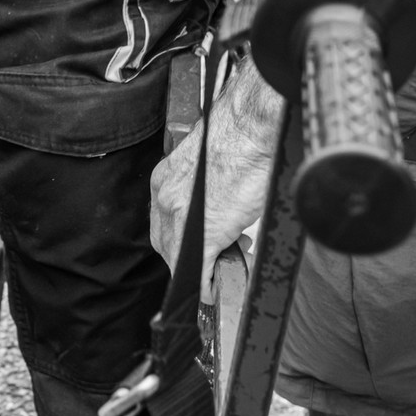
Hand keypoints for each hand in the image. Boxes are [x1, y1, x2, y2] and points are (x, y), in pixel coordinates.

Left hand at [151, 73, 282, 298]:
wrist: (252, 130)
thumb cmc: (241, 139)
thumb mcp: (210, 165)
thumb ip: (205, 187)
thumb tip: (219, 204)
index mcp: (168, 176)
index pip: (164, 217)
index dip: (179, 236)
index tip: (197, 244)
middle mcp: (165, 194)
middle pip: (165, 240)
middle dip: (187, 255)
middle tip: (215, 257)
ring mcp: (180, 215)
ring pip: (179, 256)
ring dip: (201, 267)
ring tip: (228, 262)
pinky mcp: (203, 233)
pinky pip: (198, 270)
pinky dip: (207, 282)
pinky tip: (217, 286)